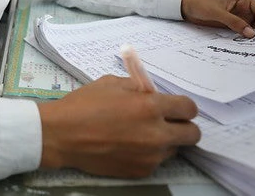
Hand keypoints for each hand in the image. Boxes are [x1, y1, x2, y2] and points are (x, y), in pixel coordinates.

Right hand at [37, 75, 199, 177]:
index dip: (183, 106)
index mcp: (150, 107)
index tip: (174, 107)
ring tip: (140, 134)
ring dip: (165, 141)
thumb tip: (153, 92)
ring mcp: (150, 156)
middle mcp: (156, 134)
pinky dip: (148, 154)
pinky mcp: (141, 171)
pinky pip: (156, 161)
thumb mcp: (111, 83)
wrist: (62, 135)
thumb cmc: (83, 105)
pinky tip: (128, 146)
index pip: (189, 108)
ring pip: (174, 149)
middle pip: (193, 134)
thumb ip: (138, 87)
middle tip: (166, 122)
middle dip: (183, 126)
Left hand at [181, 0, 254, 36]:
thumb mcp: (217, 12)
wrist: (186, 7)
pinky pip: (244, 33)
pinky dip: (247, 39)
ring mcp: (240, 18)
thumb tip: (252, 34)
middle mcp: (246, 9)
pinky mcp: (234, 25)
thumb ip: (234, 22)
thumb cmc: (201, 4)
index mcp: (246, 1)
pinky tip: (248, 48)